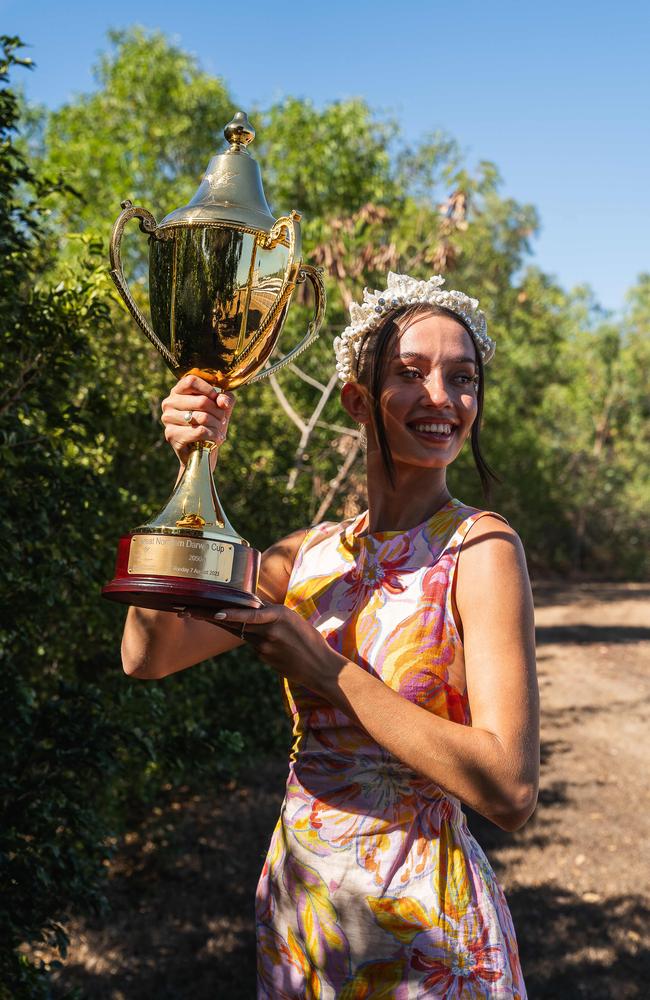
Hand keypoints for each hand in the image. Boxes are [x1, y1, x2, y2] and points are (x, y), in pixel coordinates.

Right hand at [161, 374, 235, 467]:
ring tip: (219, 430)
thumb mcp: (221, 407)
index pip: (191, 381)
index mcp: (178, 391)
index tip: (217, 400)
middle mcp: (169, 403)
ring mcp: (168, 418)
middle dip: (218, 412)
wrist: (202, 452)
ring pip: (202, 418)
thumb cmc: (210, 425)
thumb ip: (226, 398)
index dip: (209, 389)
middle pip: (201, 401)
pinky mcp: (171, 434)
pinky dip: (213, 436)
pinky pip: (199, 431)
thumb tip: (222, 402)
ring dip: (217, 425)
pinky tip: (215, 439)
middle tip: (222, 420)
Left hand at [195, 602, 340, 693]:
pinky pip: (253, 645)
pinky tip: (267, 645)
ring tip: (201, 616)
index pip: (246, 612)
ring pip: (240, 633)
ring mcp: (266, 645)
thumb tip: (248, 611)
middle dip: (209, 616)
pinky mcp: (265, 657)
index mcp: (279, 614)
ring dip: (226, 626)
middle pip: (234, 622)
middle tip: (186, 611)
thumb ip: (270, 616)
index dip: (225, 612)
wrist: (321, 668)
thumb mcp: (293, 621)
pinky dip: (254, 641)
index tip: (208, 611)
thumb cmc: (309, 641)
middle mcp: (270, 628)